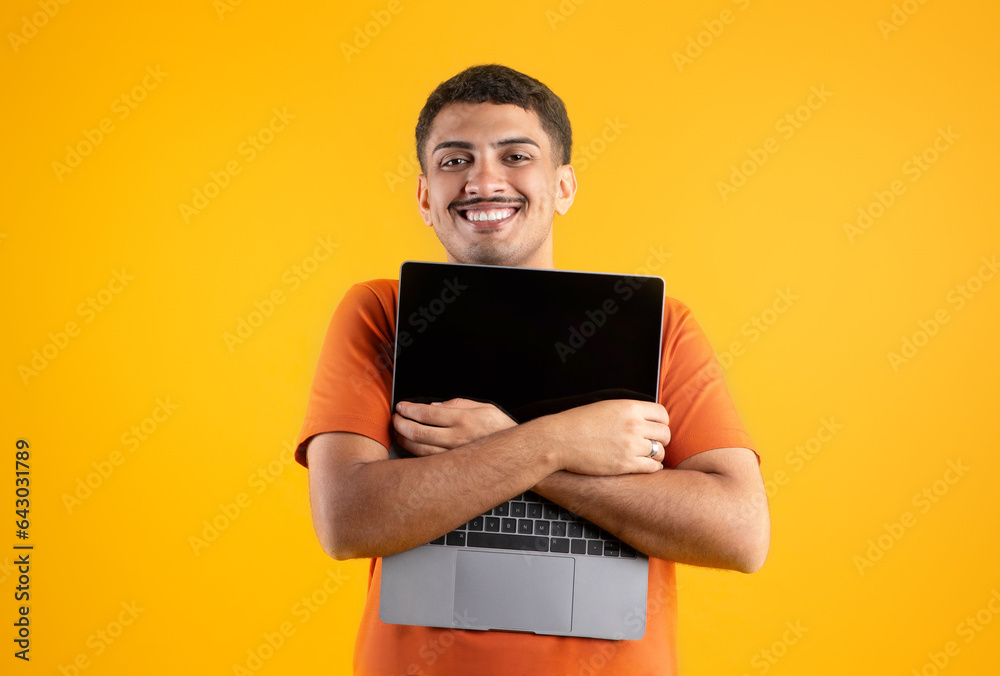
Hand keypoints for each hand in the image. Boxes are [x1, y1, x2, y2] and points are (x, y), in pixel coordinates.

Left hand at [393, 398, 517, 455]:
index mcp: (463, 420)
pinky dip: (414, 455)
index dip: (409, 410)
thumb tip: (434, 407)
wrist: (517, 455)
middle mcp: (456, 439)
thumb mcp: (485, 407)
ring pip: (419, 450)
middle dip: (401, 424)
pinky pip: (427, 463)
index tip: (401, 407)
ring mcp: (453, 457)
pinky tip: (408, 449)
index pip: (427, 413)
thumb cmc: (501, 429)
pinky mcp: (454, 469)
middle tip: (394, 419)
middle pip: (418, 432)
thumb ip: (458, 404)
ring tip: (397, 432)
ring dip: (403, 440)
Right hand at [531, 399, 669, 475]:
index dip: (662, 422)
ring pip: (660, 452)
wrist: (560, 440)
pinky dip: (652, 467)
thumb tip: (644, 418)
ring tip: (646, 455)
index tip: (656, 428)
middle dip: (661, 439)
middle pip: (665, 433)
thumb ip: (627, 411)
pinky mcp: (625, 464)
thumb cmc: (578, 423)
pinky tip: (644, 466)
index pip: (662, 414)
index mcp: (629, 408)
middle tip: (653, 443)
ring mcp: (630, 446)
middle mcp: (633, 426)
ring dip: (656, 454)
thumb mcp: (606, 407)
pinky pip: (652, 467)